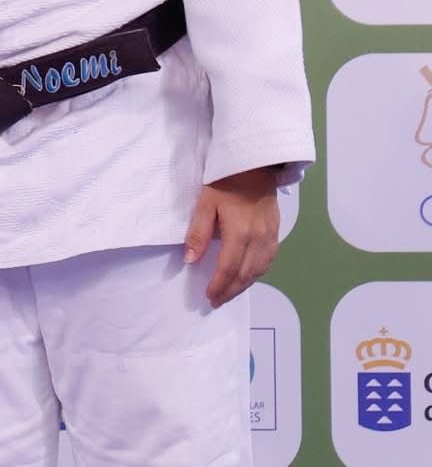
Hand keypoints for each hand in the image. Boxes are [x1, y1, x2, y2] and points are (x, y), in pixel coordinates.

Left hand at [183, 166, 279, 306]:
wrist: (255, 165)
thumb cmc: (225, 182)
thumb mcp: (205, 204)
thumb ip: (198, 233)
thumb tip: (191, 261)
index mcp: (240, 233)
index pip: (228, 268)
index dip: (218, 285)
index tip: (208, 297)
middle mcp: (259, 240)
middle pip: (245, 274)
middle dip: (230, 291)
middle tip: (216, 302)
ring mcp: (271, 237)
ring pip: (259, 270)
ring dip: (244, 285)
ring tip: (229, 293)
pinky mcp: (276, 233)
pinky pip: (269, 260)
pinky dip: (258, 273)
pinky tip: (248, 276)